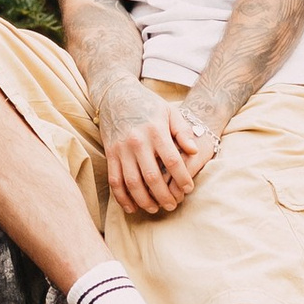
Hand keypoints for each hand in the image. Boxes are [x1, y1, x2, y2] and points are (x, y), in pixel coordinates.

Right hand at [103, 86, 220, 218]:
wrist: (116, 95)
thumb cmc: (148, 104)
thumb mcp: (170, 111)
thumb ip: (183, 131)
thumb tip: (193, 151)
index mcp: (155, 131)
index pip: (172, 160)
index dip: (182, 178)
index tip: (189, 188)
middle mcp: (137, 142)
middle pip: (152, 177)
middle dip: (164, 195)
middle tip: (173, 205)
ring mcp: (121, 149)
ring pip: (132, 183)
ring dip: (144, 200)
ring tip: (155, 209)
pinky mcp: (110, 155)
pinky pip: (114, 181)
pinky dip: (122, 197)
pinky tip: (132, 207)